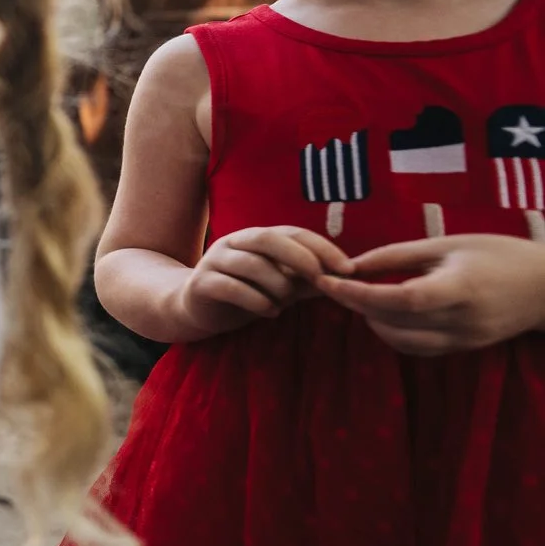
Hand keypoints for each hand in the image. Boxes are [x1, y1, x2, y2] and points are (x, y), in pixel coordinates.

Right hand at [170, 226, 350, 334]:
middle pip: (268, 239)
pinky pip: (231, 287)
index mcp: (257, 237)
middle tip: (320, 281)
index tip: (348, 268)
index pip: (293, 232)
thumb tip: (348, 280)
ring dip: (277, 286)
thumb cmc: (245, 293)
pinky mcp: (201, 283)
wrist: (196, 309)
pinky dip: (256, 301)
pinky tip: (270, 312)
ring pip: (251, 264)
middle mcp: (234, 242)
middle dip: (301, 258)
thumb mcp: (282, 285)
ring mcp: (214, 260)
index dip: (322, 247)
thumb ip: (308, 281)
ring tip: (285, 304)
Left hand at [319, 233, 544, 355]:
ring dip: (372, 322)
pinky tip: (384, 315)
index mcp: (460, 288)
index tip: (328, 281)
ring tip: (358, 298)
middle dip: (357, 305)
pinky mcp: (465, 349)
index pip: (401, 299)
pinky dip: (394, 335)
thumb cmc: (498, 254)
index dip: (360, 293)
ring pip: (402, 342)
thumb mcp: (448, 244)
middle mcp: (462, 320)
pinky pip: (419, 349)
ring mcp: (465, 340)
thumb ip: (398, 255)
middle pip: (395, 321)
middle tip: (332, 285)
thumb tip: (351, 264)